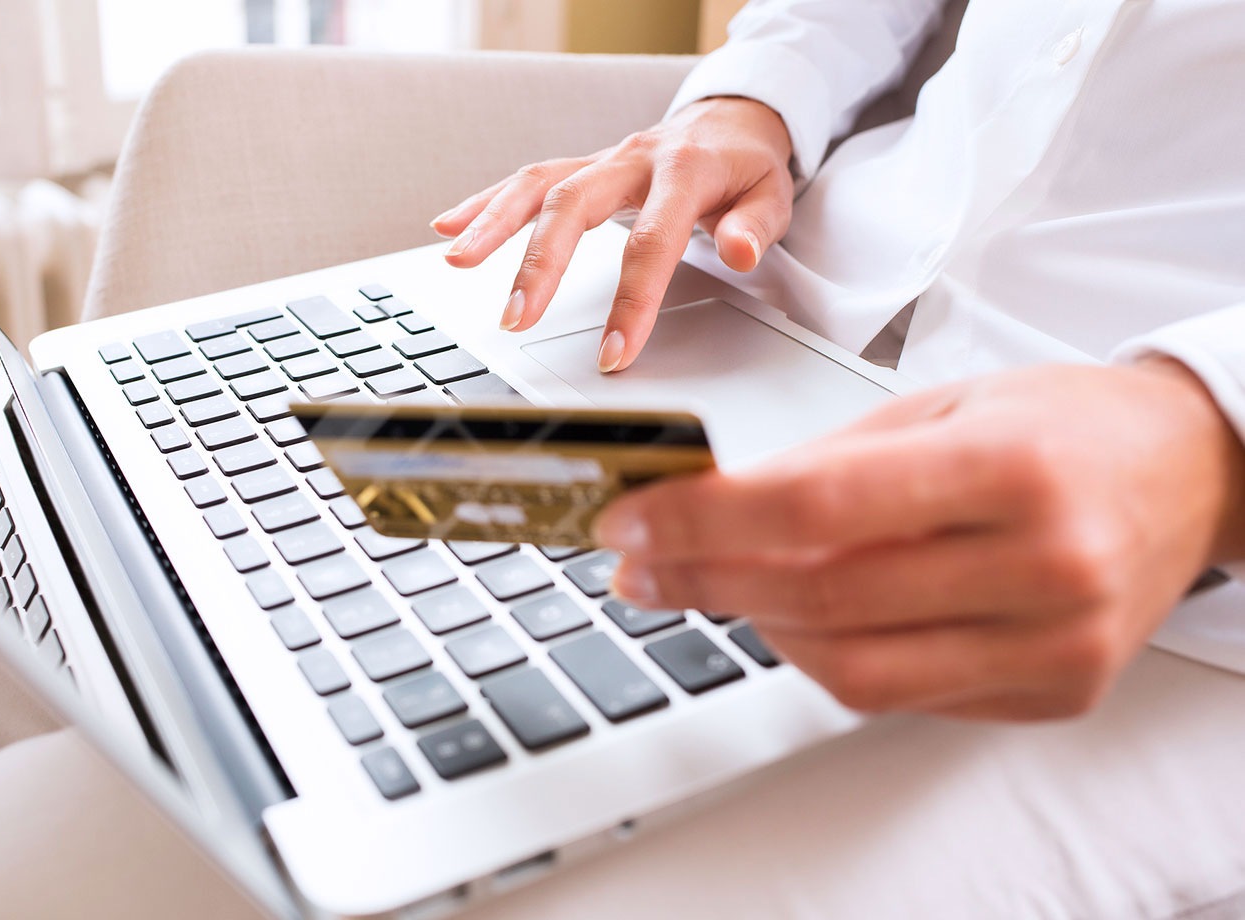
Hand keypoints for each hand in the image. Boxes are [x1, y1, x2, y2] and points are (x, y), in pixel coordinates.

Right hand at [430, 97, 793, 372]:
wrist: (732, 119)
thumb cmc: (747, 167)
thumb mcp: (774, 194)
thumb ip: (756, 226)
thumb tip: (739, 252)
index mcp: (684, 171)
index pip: (652, 242)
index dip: (632, 301)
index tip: (614, 353)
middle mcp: (633, 160)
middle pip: (574, 205)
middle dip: (540, 263)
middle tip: (516, 316)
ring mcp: (602, 160)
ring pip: (538, 186)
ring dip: (493, 224)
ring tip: (457, 261)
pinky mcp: (581, 167)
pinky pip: (527, 180)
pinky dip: (485, 203)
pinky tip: (448, 226)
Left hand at [593, 362, 1244, 719]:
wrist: (1189, 475)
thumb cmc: (1062, 426)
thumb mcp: (943, 405)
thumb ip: (827, 462)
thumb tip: (704, 505)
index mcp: (1011, 470)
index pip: (817, 506)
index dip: (703, 519)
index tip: (629, 519)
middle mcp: (1043, 567)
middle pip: (822, 598)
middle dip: (703, 582)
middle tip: (636, 566)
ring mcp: (1055, 646)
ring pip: (852, 671)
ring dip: (759, 627)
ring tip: (712, 584)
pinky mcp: (1054, 694)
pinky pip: (902, 697)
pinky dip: (829, 657)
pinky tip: (798, 615)